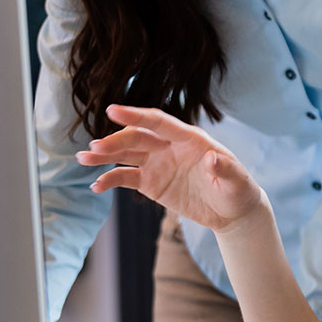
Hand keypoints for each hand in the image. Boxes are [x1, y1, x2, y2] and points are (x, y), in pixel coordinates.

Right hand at [76, 105, 269, 234]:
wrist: (232, 211)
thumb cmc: (238, 191)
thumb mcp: (237, 181)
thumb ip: (225, 169)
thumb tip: (213, 158)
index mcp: (190, 139)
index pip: (159, 122)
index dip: (136, 115)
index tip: (113, 110)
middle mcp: (170, 146)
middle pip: (137, 137)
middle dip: (115, 141)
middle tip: (94, 149)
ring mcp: (158, 163)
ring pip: (127, 154)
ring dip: (105, 155)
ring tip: (84, 158)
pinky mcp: (152, 182)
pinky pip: (126, 177)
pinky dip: (110, 179)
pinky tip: (96, 186)